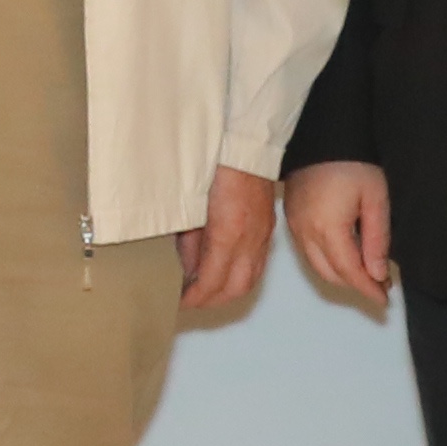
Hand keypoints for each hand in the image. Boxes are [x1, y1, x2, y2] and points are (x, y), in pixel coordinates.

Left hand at [181, 166, 279, 314]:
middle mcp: (250, 239)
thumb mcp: (191, 205)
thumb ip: (189, 239)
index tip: (178, 300)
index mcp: (228, 232)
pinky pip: (257, 266)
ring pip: (248, 281)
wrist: (244, 144)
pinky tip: (224, 274)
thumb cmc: (213, 167)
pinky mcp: (268, 229)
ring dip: (226, 293)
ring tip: (205, 291)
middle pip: (233, 289)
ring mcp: (262, 235)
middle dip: (209, 301)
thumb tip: (186, 268)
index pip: (212, 281)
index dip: (194, 297)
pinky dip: (240, 278)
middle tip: (189, 301)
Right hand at [287, 159, 396, 305]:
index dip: (368, 289)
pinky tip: (344, 254)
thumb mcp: (376, 199)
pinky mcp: (290, 216)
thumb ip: (377, 240)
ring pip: (316, 265)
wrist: (323, 131)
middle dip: (355, 285)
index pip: (349, 272)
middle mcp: (306, 232)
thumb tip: (378, 274)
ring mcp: (294, 225)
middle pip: (330, 274)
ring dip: (340, 274)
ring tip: (364, 273)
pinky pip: (307, 250)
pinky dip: (326, 260)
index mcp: (328, 229)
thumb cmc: (354, 161)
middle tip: (379, 286)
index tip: (384, 299)